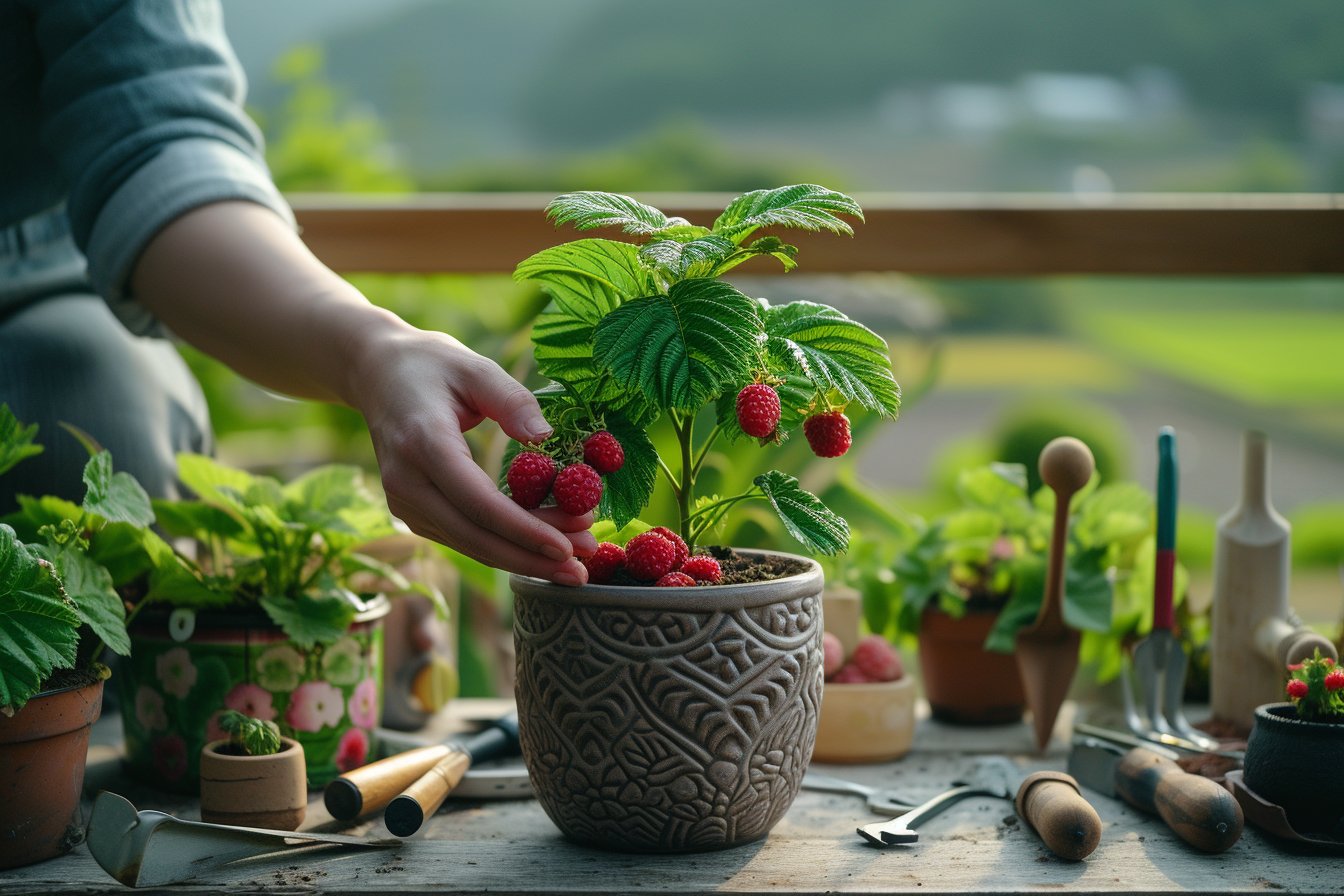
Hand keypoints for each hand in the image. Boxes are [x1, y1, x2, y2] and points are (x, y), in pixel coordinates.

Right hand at [350, 325, 594, 584]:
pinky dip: (503, 546)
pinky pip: (462, 537)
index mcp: (423, 443)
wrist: (376, 373)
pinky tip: (542, 548)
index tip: (566, 548)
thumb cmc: (431, 365)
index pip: (477, 502)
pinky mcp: (412, 511)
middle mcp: (407, 481)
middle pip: (474, 536)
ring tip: (574, 563)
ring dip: (522, 558)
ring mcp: (405, 501)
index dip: (523, 530)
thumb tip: (545, 435)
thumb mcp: (475, 367)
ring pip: (469, 544)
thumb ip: (512, 399)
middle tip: (581, 570)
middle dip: (531, 557)